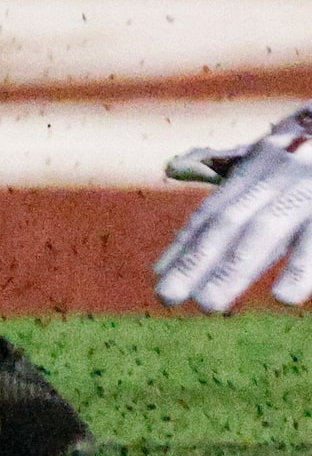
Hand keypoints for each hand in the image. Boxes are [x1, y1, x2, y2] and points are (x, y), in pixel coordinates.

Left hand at [155, 106, 311, 312]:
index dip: (186, 244)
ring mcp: (306, 189)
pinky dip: (301, 268)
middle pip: (229, 223)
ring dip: (233, 268)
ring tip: (206, 304)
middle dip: (196, 261)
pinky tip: (283, 297)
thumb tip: (171, 167)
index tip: (158, 275)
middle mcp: (276, 176)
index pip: (213, 212)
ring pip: (264, 231)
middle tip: (166, 297)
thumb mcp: (274, 150)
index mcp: (257, 169)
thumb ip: (229, 164)